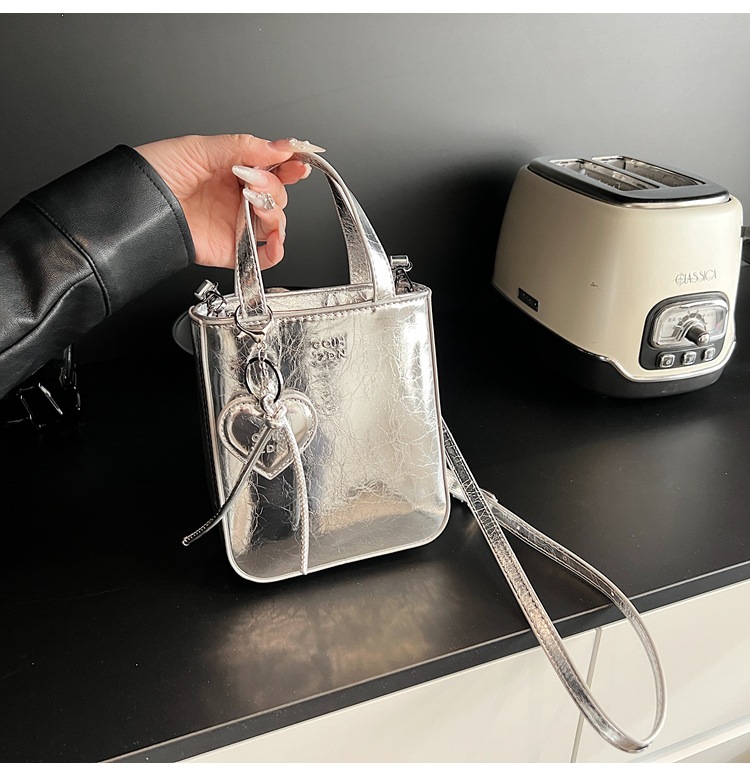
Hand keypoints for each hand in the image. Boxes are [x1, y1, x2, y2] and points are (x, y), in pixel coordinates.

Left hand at [135, 134, 323, 268]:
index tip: (299, 162)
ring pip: (276, 222)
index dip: (290, 165)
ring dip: (276, 212)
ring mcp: (236, 224)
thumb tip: (279, 147)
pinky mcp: (231, 250)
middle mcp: (236, 198)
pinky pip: (263, 257)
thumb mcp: (199, 148)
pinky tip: (274, 240)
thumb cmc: (154, 174)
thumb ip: (243, 147)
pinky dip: (276, 251)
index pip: (272, 168)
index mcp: (231, 170)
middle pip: (278, 195)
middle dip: (274, 186)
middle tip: (254, 181)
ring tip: (256, 203)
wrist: (135, 205)